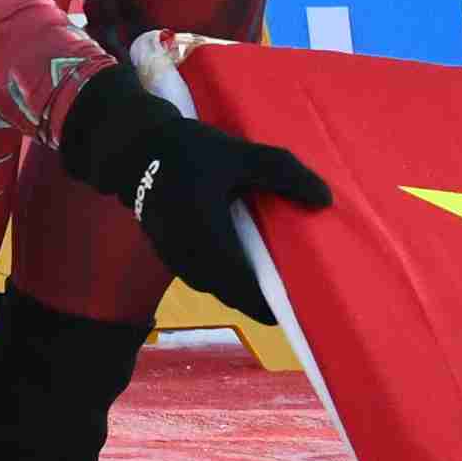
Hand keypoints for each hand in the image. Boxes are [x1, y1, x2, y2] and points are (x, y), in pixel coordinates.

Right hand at [52, 61, 332, 317]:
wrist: (136, 149)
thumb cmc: (190, 151)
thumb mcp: (239, 154)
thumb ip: (282, 173)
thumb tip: (325, 199)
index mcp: (207, 235)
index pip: (244, 286)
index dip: (271, 304)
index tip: (299, 311)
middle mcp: (189, 256)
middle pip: (233, 295)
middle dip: (262, 302)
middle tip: (294, 301)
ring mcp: (175, 260)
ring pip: (217, 289)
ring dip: (243, 293)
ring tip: (273, 288)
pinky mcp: (168, 255)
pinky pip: (204, 279)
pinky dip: (226, 281)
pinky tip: (244, 269)